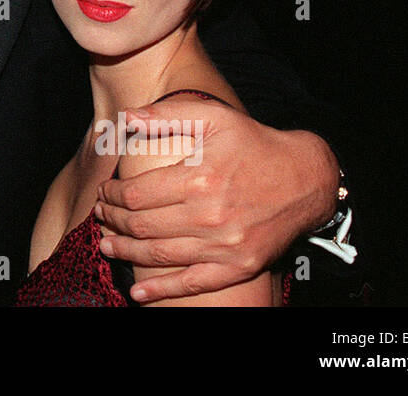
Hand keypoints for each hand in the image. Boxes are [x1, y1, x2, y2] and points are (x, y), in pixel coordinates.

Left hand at [95, 103, 336, 302]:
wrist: (306, 179)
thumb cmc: (256, 144)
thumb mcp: (215, 118)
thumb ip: (167, 115)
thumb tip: (125, 117)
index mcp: (199, 179)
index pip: (136, 195)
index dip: (112, 194)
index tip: (105, 190)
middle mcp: (209, 216)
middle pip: (141, 226)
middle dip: (112, 220)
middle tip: (100, 214)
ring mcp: (225, 246)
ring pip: (159, 255)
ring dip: (125, 251)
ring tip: (106, 244)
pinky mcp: (239, 267)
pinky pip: (193, 284)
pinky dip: (161, 290)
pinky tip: (138, 293)